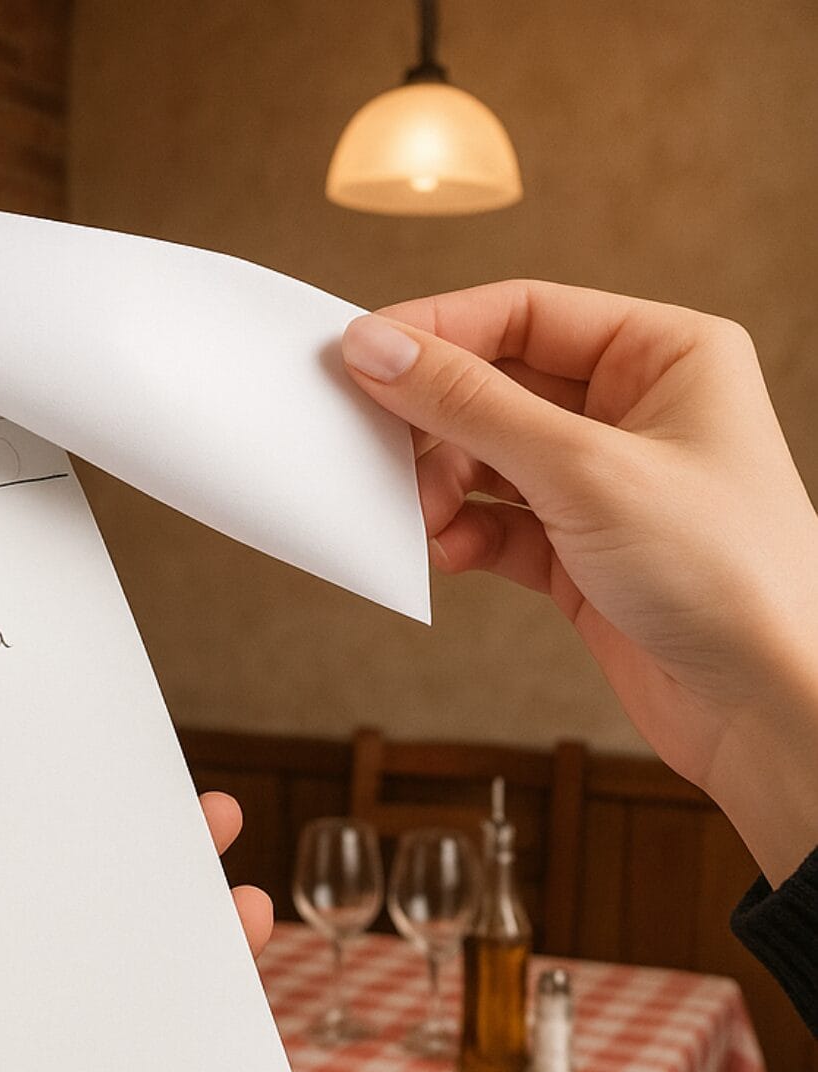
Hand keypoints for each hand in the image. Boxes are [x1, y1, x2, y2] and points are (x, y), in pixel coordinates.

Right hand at [342, 280, 817, 883]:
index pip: (524, 313)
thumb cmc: (726, 573)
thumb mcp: (583, 470)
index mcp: (665, 355)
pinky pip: (496, 523)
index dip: (437, 331)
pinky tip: (450, 553)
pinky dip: (463, 535)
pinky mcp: (580, 552)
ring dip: (443, 488)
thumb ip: (470, 406)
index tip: (359, 354)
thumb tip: (378, 348)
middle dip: (435, 424)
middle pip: (497, 387)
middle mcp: (636, 411)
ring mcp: (605, 484)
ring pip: (488, 460)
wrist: (765, 704)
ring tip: (423, 517)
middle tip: (376, 448)